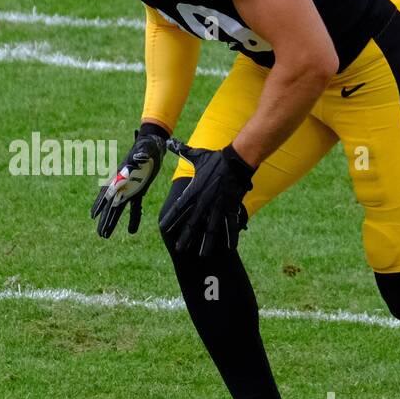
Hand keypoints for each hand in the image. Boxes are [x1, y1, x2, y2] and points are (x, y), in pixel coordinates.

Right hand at [91, 125, 167, 237]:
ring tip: (105, 236)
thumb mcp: (145, 149)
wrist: (154, 143)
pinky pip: (135, 206)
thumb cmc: (148, 144)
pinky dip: (133, 218)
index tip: (93, 215)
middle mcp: (123, 184)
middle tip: (101, 234)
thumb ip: (140, 156)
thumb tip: (134, 162)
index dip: (101, 203)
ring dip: (113, 222)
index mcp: (122, 175)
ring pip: (119, 208)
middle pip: (112, 204)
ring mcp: (130, 188)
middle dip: (105, 219)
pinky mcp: (139, 190)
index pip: (109, 191)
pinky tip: (131, 231)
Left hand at [158, 140, 254, 254]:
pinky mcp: (231, 206)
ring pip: (211, 228)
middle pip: (192, 223)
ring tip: (202, 255)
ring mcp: (218, 205)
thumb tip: (169, 143)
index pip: (179, 207)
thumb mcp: (196, 155)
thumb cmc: (216, 158)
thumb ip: (181, 151)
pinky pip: (231, 224)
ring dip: (207, 243)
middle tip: (178, 249)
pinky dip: (231, 236)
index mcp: (194, 190)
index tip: (163, 228)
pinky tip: (231, 248)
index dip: (171, 219)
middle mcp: (204, 201)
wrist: (236, 160)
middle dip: (185, 237)